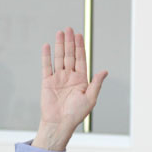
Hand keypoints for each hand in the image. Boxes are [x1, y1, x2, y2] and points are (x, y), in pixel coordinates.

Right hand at [33, 27, 107, 150]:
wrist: (60, 123)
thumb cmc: (76, 114)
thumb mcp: (91, 98)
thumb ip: (96, 83)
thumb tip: (105, 71)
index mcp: (81, 80)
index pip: (81, 60)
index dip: (80, 47)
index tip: (79, 35)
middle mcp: (70, 77)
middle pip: (70, 56)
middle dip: (70, 42)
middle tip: (69, 29)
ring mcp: (58, 78)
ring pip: (59, 58)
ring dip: (60, 45)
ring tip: (60, 32)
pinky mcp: (47, 82)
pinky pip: (47, 66)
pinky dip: (46, 56)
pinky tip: (48, 46)